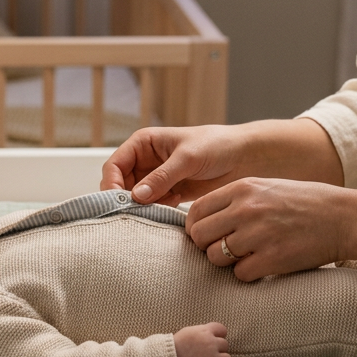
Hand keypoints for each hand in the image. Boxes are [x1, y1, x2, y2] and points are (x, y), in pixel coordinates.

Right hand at [100, 125, 252, 205]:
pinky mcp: (169, 192)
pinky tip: (170, 208)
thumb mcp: (188, 158)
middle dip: (125, 199)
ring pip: (135, 198)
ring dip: (141, 207)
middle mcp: (146, 160)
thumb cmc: (217, 145)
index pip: (115, 165)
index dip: (111, 183)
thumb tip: (137, 196)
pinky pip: (153, 206)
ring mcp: (156, 178)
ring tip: (156, 210)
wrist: (244, 157)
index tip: (118, 201)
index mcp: (143, 143)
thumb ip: (162, 177)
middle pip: (121, 184)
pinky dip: (156, 211)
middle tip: (135, 213)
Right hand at [174, 322, 231, 356]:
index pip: (222, 330)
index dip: (218, 336)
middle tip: (205, 355)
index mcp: (205, 332)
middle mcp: (211, 344)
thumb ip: (202, 331)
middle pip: (225, 345)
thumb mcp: (188, 332)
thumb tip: (214, 334)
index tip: (211, 342)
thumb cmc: (174, 346)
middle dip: (217, 350)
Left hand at [186, 178, 352, 281]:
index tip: (205, 236)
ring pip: (215, 257)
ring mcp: (258, 234)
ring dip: (227, 263)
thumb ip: (235, 200)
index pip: (196, 211)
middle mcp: (246, 209)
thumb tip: (203, 220)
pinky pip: (240, 274)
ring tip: (247, 256)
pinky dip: (248, 274)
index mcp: (242, 188)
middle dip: (206, 246)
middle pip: (199, 236)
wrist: (344, 218)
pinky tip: (264, 265)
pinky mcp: (272, 258)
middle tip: (223, 250)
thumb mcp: (267, 188)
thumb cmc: (305, 204)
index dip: (195, 228)